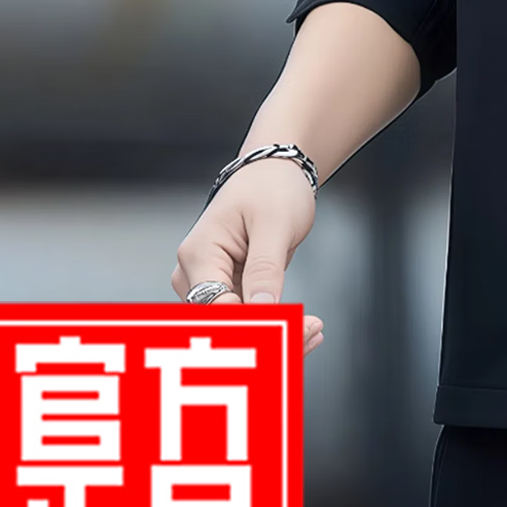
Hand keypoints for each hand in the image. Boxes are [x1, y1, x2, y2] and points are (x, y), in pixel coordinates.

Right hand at [171, 159, 324, 354]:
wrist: (275, 171)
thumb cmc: (273, 187)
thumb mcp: (275, 225)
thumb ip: (265, 268)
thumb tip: (262, 310)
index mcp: (198, 255)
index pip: (217, 307)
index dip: (252, 324)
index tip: (292, 332)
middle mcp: (193, 274)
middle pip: (222, 322)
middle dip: (265, 335)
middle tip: (312, 333)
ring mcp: (209, 283)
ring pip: (234, 326)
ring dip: (273, 335)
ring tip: (314, 332)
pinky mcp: (229, 288)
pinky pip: (247, 317)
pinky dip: (275, 325)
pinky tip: (307, 329)